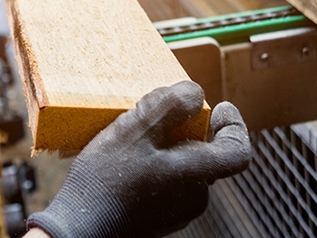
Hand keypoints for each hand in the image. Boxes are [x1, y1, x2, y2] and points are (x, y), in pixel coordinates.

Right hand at [26, 81, 250, 237]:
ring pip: (181, 167)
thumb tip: (195, 93)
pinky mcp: (156, 218)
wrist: (78, 229)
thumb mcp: (135, 129)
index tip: (217, 106)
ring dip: (163, 148)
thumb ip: (170, 105)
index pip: (238, 150)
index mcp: (197, 175)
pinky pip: (164, 183)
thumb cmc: (105, 182)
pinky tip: (122, 162)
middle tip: (152, 116)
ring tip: (130, 139)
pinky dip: (151, 166)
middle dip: (183, 130)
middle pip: (204, 153)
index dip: (233, 123)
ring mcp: (175, 211)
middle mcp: (194, 198)